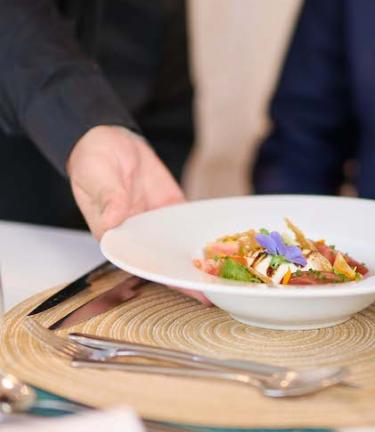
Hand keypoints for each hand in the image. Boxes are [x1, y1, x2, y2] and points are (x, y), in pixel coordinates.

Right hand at [67, 126, 209, 304]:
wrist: (109, 139)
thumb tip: (112, 220)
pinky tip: (224, 246)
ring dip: (201, 260)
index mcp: (113, 234)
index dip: (163, 276)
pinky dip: (205, 234)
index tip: (184, 288)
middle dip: (188, 277)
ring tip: (224, 278)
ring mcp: (156, 222)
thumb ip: (107, 198)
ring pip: (181, 245)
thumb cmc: (93, 160)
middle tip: (214, 293)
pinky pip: (189, 223)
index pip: (140, 261)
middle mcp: (137, 234)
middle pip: (164, 260)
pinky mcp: (171, 207)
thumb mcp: (96, 176)